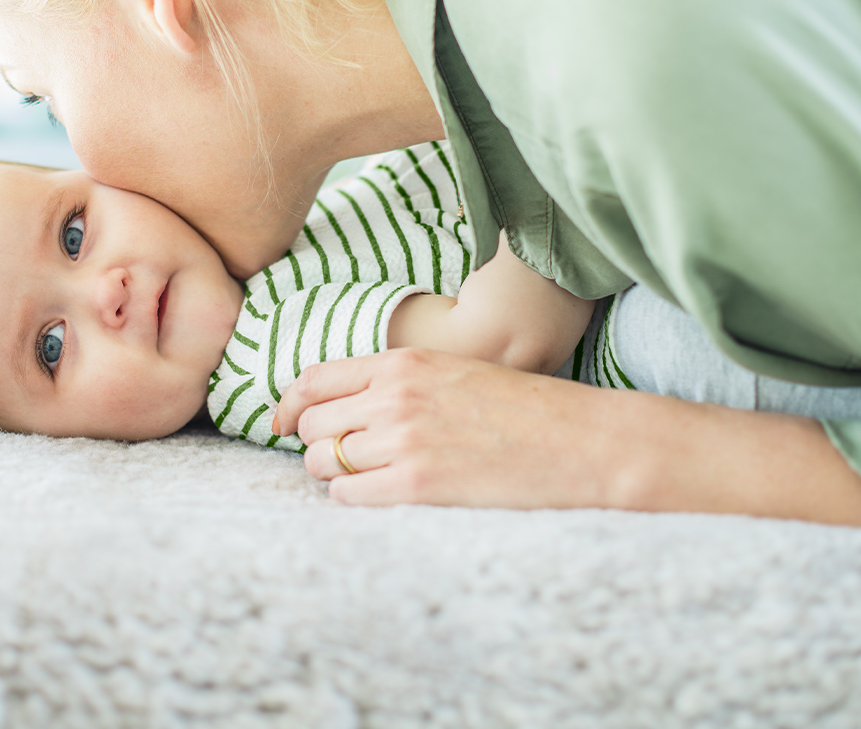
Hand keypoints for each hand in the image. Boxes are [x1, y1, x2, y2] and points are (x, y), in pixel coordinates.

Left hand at [273, 347, 860, 526]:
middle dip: (315, 443)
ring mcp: (403, 441)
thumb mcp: (454, 374)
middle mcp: (394, 396)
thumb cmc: (523, 409)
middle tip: (338, 456)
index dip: (288, 403)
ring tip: (367, 476)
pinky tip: (380, 496)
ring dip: (333, 473)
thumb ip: (397, 383)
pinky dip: (353, 499)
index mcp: (404, 361)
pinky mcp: (417, 486)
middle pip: (311, 425)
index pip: (315, 378)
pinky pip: (348, 497)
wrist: (581, 443)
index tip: (279, 421)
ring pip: (323, 464)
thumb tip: (342, 409)